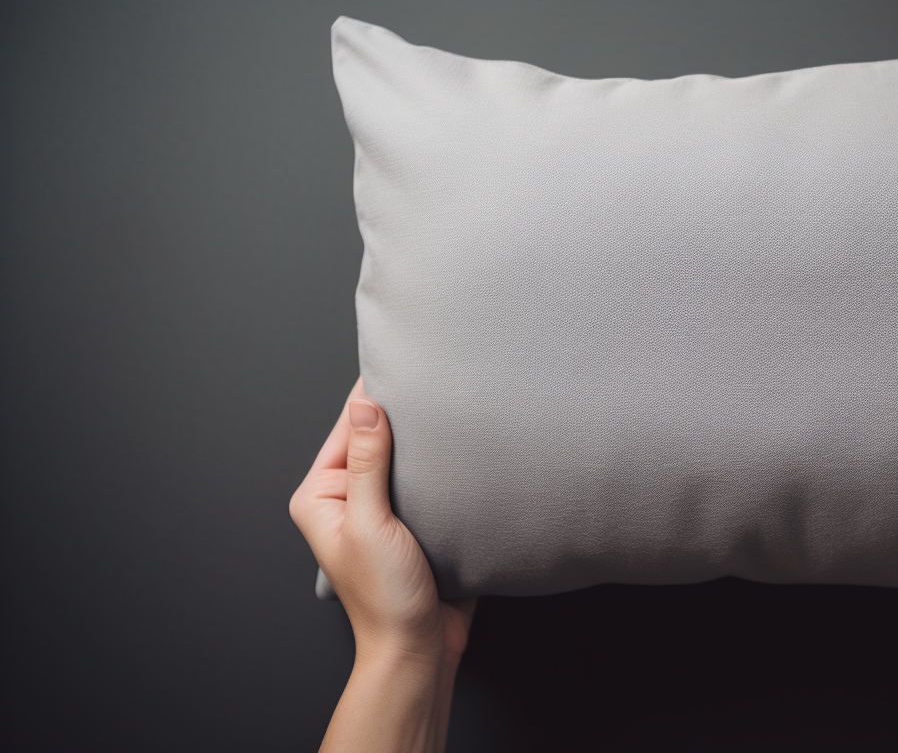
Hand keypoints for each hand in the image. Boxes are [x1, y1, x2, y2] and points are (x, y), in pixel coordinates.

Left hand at [290, 378, 475, 752]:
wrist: (420, 648)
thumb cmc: (386, 597)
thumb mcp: (373, 522)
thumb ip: (369, 463)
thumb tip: (366, 406)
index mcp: (321, 495)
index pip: (349, 430)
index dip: (374, 398)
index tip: (403, 363)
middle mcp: (348, 499)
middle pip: (377, 440)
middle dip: (404, 417)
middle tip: (435, 381)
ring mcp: (382, 511)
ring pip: (405, 459)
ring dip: (427, 443)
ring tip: (452, 410)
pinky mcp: (415, 522)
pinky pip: (428, 482)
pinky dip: (443, 468)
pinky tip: (462, 451)